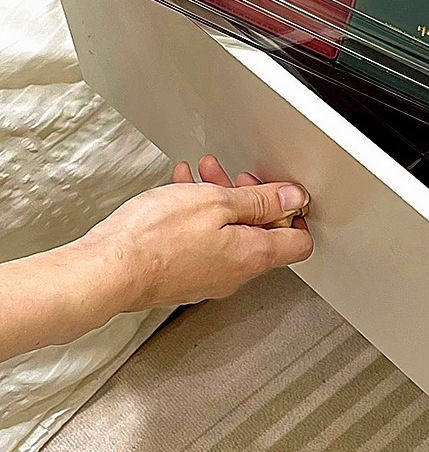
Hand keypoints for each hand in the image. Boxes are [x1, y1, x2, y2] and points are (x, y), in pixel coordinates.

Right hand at [78, 155, 312, 310]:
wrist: (106, 270)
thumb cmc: (154, 239)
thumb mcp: (216, 202)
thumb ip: (260, 200)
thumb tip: (293, 199)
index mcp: (253, 256)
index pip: (299, 241)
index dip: (296, 212)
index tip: (284, 192)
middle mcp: (234, 273)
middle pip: (262, 232)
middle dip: (252, 197)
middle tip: (236, 177)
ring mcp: (207, 276)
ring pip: (228, 232)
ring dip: (220, 198)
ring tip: (201, 174)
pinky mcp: (182, 274)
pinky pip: (202, 240)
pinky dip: (197, 213)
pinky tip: (181, 190)